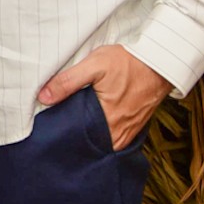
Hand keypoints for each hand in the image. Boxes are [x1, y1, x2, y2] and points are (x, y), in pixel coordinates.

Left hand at [38, 44, 168, 150]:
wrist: (160, 62)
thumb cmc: (129, 62)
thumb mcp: (94, 65)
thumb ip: (67, 82)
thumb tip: (43, 97)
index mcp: (107, 120)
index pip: (76, 137)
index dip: (62, 132)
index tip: (50, 126)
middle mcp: (118, 133)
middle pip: (87, 142)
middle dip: (73, 135)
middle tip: (59, 123)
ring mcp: (127, 133)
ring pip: (100, 141)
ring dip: (87, 134)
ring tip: (74, 122)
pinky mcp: (133, 129)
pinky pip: (112, 138)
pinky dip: (101, 132)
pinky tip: (92, 121)